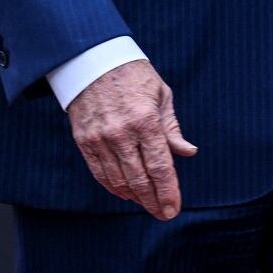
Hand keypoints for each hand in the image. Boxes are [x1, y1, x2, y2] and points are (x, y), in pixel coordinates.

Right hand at [67, 59, 196, 219]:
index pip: (160, 167)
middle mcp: (121, 133)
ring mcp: (100, 138)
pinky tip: (126, 193)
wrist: (93, 59)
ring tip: (148, 204)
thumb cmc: (133, 75)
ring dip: (135, 197)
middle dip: (154, 201)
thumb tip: (188, 152)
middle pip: (140, 179)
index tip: (174, 208)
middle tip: (163, 213)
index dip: (168, 192)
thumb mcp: (160, 94)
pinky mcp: (84, 140)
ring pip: (119, 180)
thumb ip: (171, 128)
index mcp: (145, 120)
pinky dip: (113, 187)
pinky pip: (99, 172)